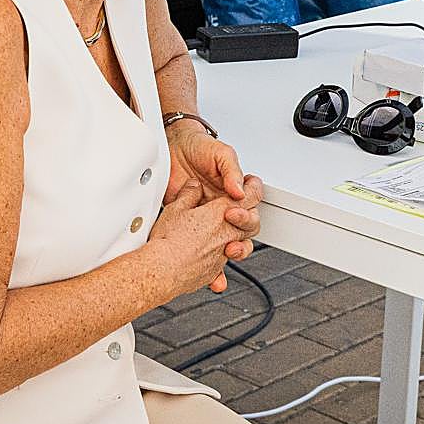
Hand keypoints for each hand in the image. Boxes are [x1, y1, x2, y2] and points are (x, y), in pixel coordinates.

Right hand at [149, 180, 254, 297]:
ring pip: (242, 243)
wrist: (162, 271)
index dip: (253, 189)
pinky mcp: (213, 271)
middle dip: (247, 215)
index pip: (250, 197)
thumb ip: (190, 193)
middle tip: (239, 209)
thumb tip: (194, 186)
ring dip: (238, 238)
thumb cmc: (169, 240)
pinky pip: (225, 260)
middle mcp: (228, 234)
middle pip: (252, 223)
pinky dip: (221, 254)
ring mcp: (222, 255)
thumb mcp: (176, 207)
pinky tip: (207, 253)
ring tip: (226, 234)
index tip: (251, 185)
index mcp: (221, 213)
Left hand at [163, 124, 261, 290]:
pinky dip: (211, 268)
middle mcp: (224, 206)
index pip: (252, 209)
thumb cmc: (198, 147)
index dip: (248, 214)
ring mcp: (208, 218)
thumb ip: (232, 170)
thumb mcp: (220, 153)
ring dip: (233, 253)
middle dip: (241, 234)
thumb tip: (240, 190)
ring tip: (227, 253)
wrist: (171, 147)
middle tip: (228, 223)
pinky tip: (213, 276)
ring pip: (229, 243)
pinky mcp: (191, 225)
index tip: (234, 211)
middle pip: (244, 230)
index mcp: (235, 192)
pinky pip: (204, 250)